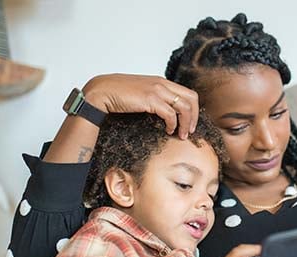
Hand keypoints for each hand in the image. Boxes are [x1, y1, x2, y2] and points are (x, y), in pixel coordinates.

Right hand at [82, 74, 198, 138]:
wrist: (101, 92)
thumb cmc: (117, 94)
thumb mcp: (141, 93)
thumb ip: (153, 98)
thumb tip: (163, 111)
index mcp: (161, 81)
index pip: (187, 93)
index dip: (193, 109)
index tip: (190, 122)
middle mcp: (162, 83)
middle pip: (191, 98)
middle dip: (194, 117)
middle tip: (191, 131)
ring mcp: (157, 90)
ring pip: (184, 107)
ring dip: (186, 124)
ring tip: (182, 135)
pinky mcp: (150, 100)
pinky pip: (170, 114)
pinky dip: (173, 124)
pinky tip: (168, 130)